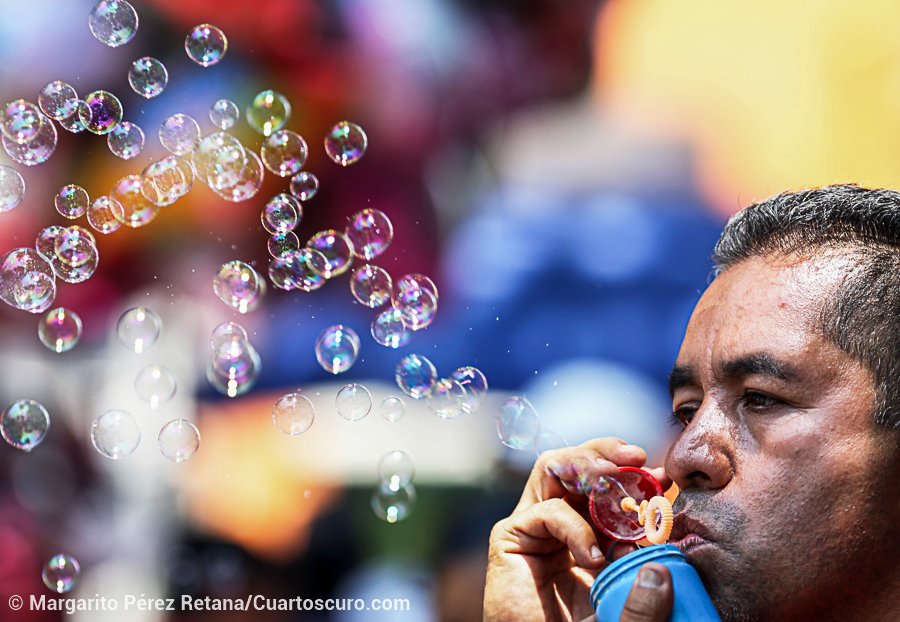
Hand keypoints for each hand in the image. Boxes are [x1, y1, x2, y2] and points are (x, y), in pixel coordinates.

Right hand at [484, 438, 670, 621]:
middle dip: (608, 453)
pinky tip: (593, 555)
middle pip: (578, 465)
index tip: (664, 479)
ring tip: (614, 477)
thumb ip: (642, 585)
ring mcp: (534, 528)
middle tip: (638, 459)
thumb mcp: (624, 607)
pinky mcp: (509, 537)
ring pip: (555, 468)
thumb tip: (665, 560)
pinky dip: (574, 526)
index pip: (608, 487)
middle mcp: (560, 524)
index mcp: (589, 533)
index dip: (634, 477)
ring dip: (587, 465)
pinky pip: (547, 509)